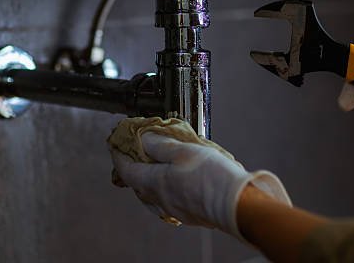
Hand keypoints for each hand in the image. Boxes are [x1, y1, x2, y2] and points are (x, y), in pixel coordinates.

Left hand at [109, 133, 289, 239]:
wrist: (238, 205)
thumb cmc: (213, 178)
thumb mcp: (184, 150)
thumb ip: (160, 144)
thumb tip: (143, 139)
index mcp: (154, 182)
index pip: (126, 169)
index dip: (118, 154)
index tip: (115, 143)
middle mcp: (161, 199)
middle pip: (137, 183)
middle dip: (132, 167)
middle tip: (132, 153)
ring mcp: (175, 209)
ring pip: (152, 194)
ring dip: (149, 179)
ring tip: (153, 167)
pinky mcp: (190, 214)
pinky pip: (169, 200)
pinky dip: (166, 188)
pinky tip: (175, 183)